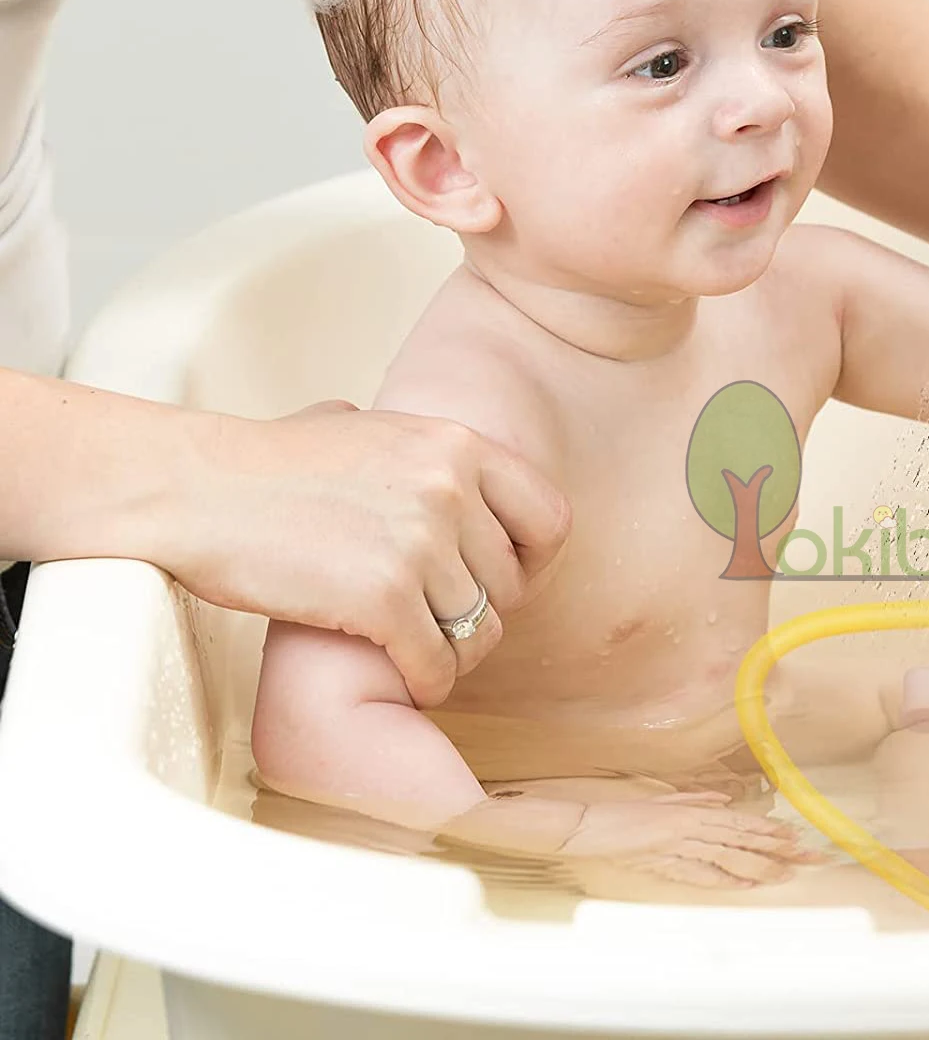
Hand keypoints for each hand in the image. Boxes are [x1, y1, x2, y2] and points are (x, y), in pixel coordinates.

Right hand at [158, 400, 569, 708]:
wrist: (197, 490)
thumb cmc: (268, 463)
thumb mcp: (365, 427)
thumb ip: (417, 448)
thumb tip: (441, 457)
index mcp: (456, 443)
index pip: (549, 517)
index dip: (530, 561)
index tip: (497, 580)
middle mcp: (450, 487)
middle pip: (511, 584)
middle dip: (480, 613)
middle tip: (440, 624)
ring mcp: (419, 542)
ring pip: (480, 631)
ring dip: (454, 654)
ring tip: (421, 655)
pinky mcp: (383, 598)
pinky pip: (437, 663)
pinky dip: (426, 682)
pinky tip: (405, 678)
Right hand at [558, 792, 825, 888]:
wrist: (589, 822)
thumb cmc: (624, 813)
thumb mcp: (663, 803)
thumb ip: (694, 801)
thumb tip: (722, 800)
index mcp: (694, 811)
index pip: (742, 823)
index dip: (771, 831)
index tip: (797, 838)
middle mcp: (693, 823)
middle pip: (745, 837)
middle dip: (780, 848)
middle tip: (811, 856)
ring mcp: (681, 840)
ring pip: (731, 852)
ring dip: (762, 863)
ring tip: (790, 871)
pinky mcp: (666, 856)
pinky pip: (702, 869)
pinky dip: (726, 876)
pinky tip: (748, 883)